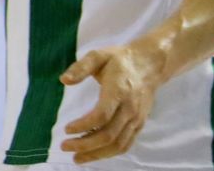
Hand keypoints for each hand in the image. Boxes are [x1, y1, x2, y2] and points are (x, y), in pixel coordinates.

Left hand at [58, 43, 163, 162]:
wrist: (149, 65)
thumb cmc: (119, 60)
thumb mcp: (98, 56)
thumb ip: (80, 67)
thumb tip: (63, 80)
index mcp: (119, 91)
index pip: (102, 115)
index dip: (84, 125)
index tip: (66, 129)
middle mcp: (130, 109)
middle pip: (109, 135)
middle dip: (86, 145)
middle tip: (65, 146)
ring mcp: (136, 119)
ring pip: (118, 144)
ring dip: (97, 154)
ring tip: (76, 158)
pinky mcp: (139, 124)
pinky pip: (126, 144)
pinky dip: (109, 152)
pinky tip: (93, 154)